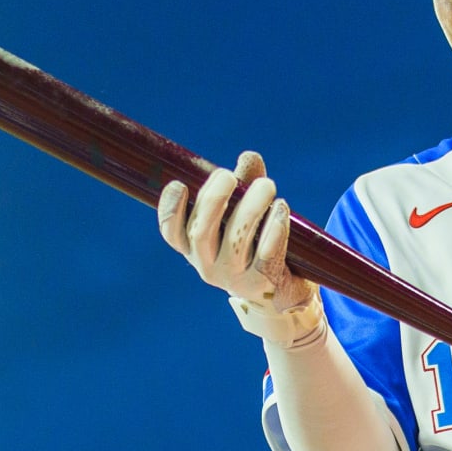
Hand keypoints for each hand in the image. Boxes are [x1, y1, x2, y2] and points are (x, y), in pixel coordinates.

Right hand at [158, 151, 320, 343]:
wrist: (281, 292)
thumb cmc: (256, 244)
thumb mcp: (245, 212)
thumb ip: (244, 183)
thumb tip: (248, 157)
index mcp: (194, 248)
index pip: (172, 232)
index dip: (170, 209)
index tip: (179, 184)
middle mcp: (208, 265)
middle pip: (201, 233)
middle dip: (214, 199)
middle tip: (228, 175)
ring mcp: (234, 277)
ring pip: (236, 240)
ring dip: (250, 208)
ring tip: (267, 186)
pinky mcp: (262, 283)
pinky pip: (267, 253)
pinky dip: (275, 228)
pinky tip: (281, 208)